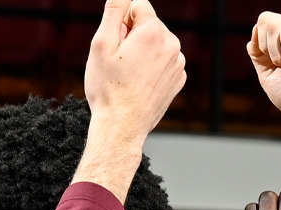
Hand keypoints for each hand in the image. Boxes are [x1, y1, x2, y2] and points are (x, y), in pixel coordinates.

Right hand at [85, 0, 186, 141]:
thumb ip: (114, 10)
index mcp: (153, 31)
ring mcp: (178, 63)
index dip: (120, 21)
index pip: (137, 5)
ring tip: (129, 75)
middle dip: (132, 35)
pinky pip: (163, 61)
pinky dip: (152, 67)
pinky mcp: (179, 79)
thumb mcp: (102, 43)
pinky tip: (139, 83)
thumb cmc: (108, 87)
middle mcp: (172, 44)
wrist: (122, 127)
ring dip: (142, 51)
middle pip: (148, 24)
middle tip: (119, 62)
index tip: (115, 42)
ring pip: (156, 43)